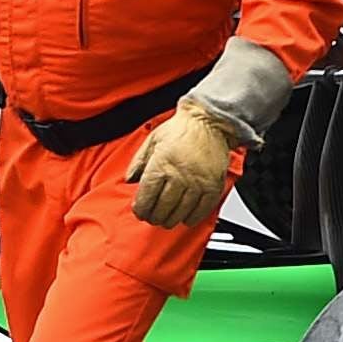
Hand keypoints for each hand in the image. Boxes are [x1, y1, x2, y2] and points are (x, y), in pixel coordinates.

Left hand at [126, 98, 246, 228]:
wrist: (209, 122)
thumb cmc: (181, 129)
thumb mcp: (152, 140)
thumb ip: (138, 161)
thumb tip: (129, 179)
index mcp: (161, 165)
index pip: (146, 197)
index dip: (141, 209)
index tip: (139, 211)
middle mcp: (180, 176)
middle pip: (162, 208)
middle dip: (153, 217)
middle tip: (151, 217)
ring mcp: (198, 183)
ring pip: (180, 212)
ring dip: (170, 220)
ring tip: (165, 220)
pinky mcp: (213, 186)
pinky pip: (202, 209)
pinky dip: (192, 218)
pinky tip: (185, 219)